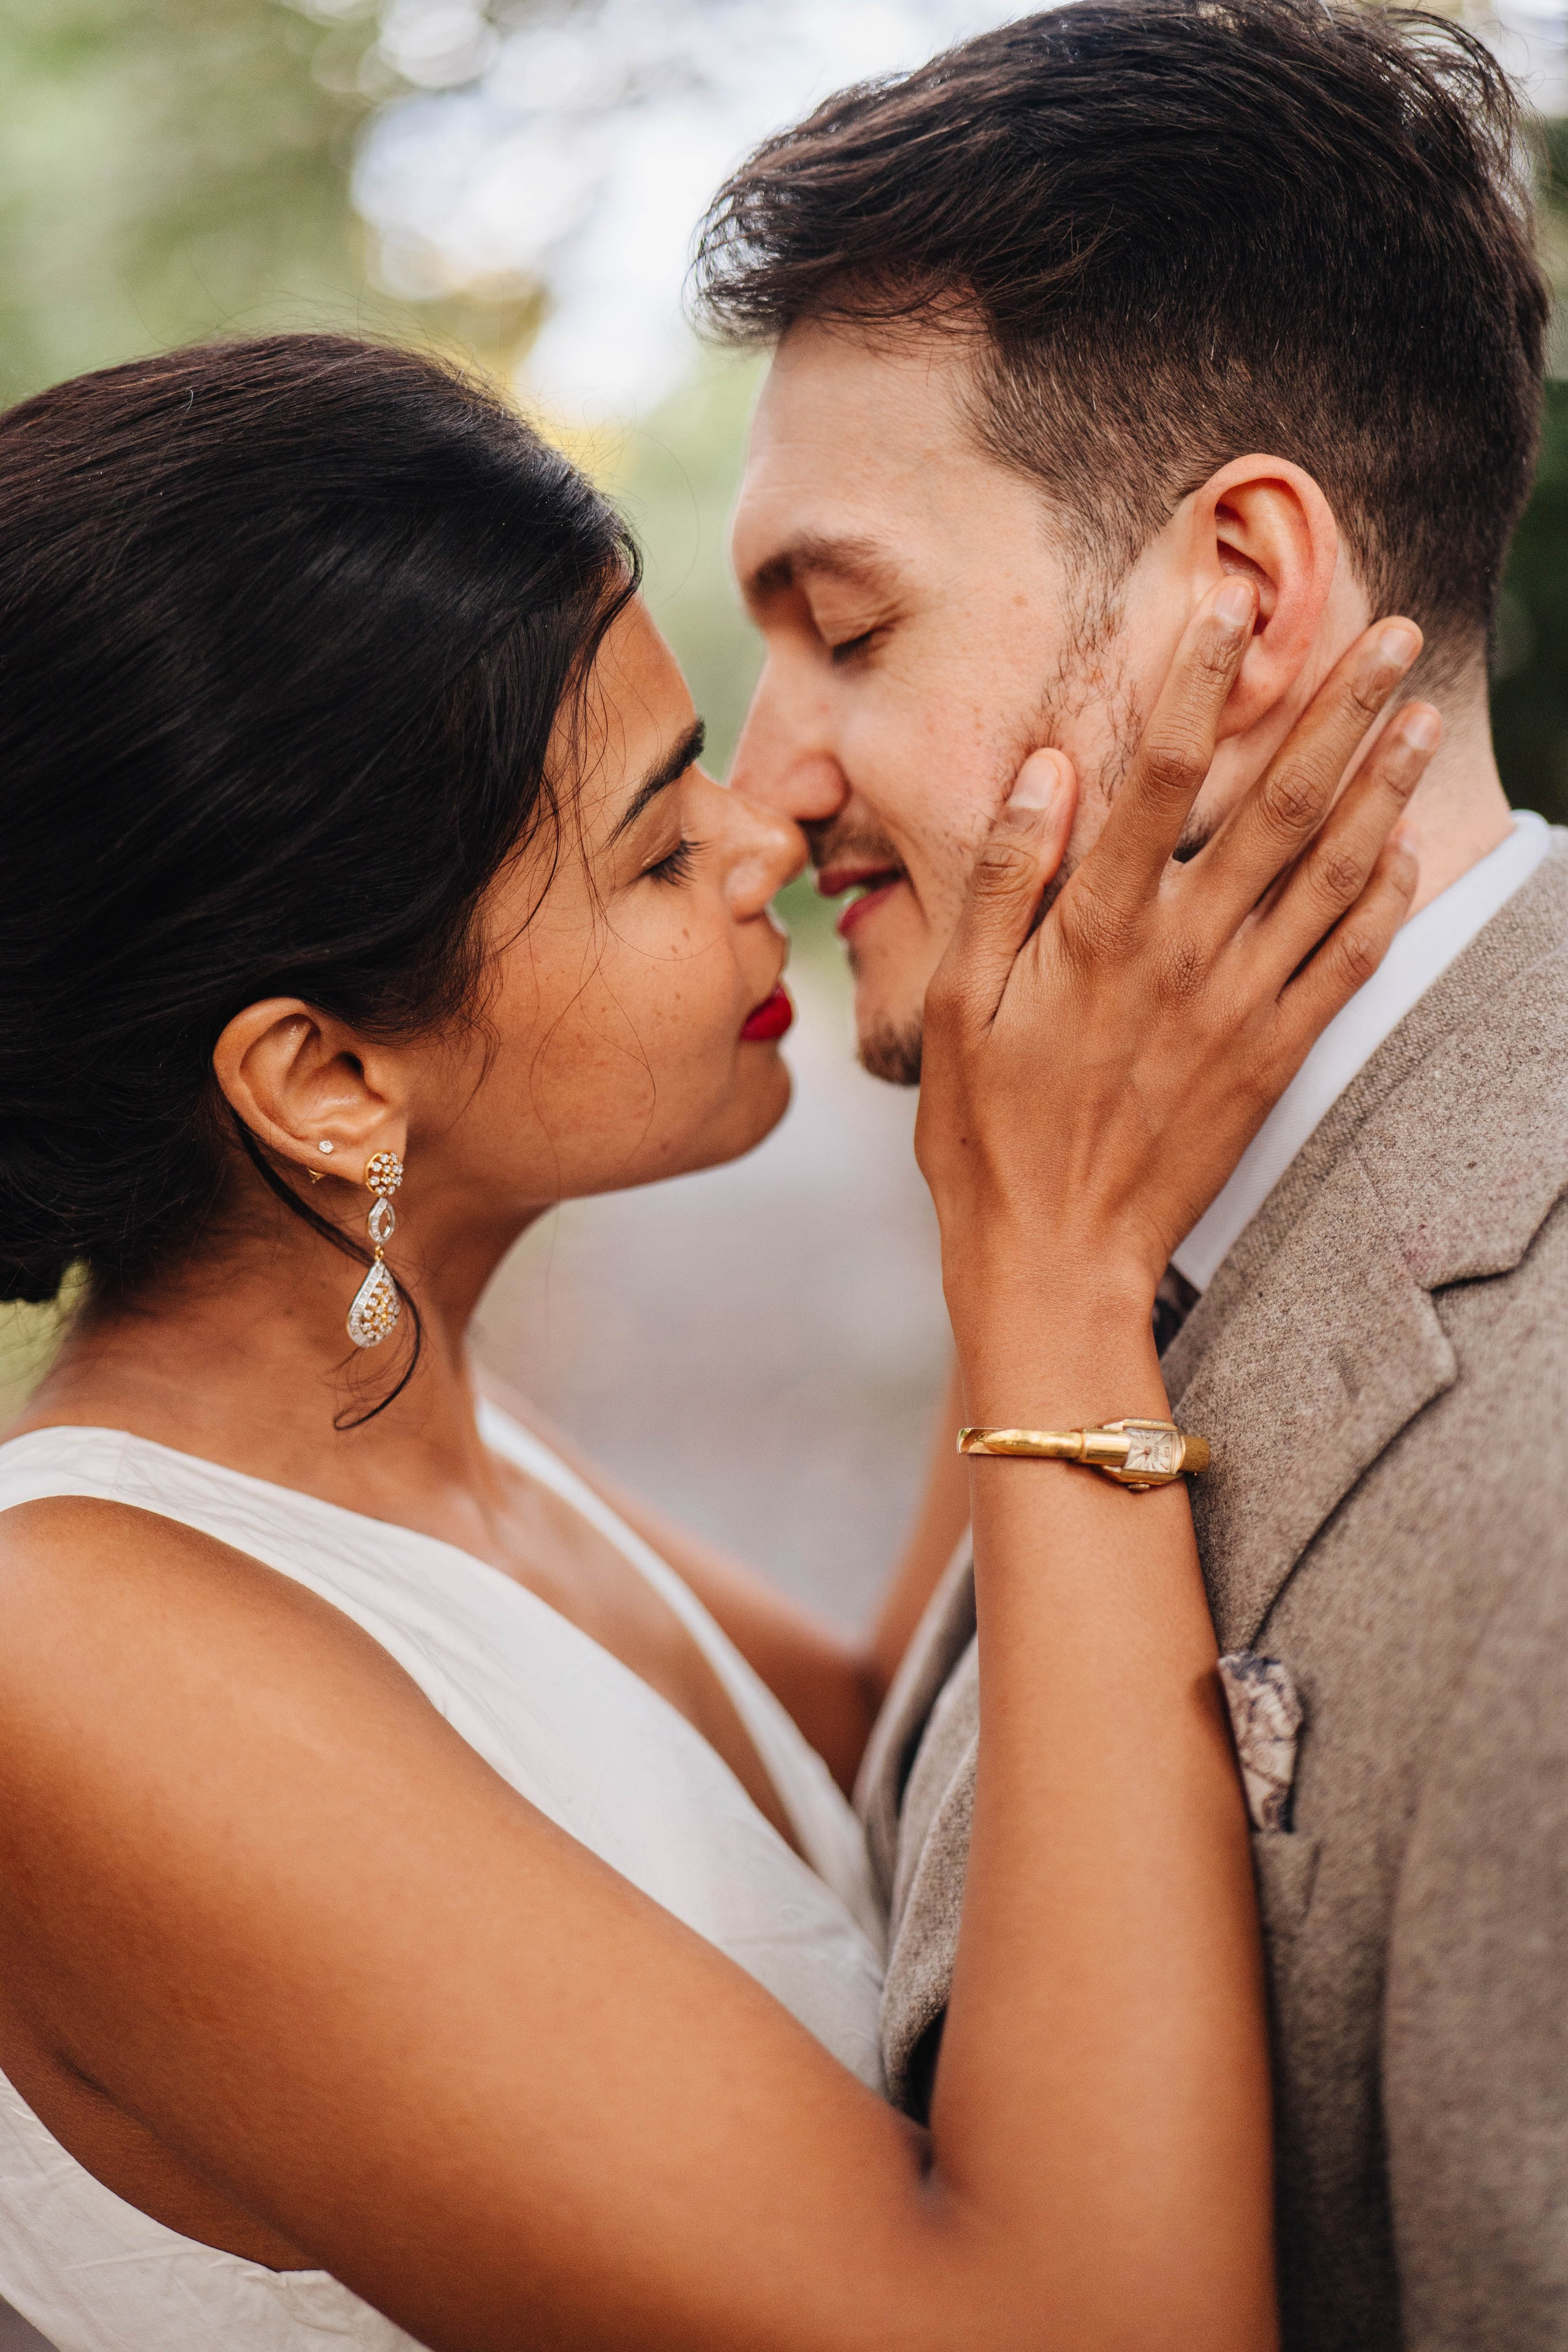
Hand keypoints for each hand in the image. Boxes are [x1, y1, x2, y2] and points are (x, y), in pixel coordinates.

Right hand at [916, 580, 1435, 1353]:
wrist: (1056, 1256)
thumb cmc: (987, 1131)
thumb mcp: (956, 1002)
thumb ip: (1003, 878)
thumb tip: (1046, 767)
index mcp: (1099, 931)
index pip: (1160, 777)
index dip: (1196, 684)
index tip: (1228, 604)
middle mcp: (1184, 955)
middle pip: (1278, 806)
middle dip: (1339, 710)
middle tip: (1395, 634)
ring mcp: (1239, 1006)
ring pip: (1331, 874)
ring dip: (1383, 784)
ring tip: (1422, 711)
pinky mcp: (1272, 1057)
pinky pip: (1345, 963)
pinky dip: (1385, 900)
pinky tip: (1410, 847)